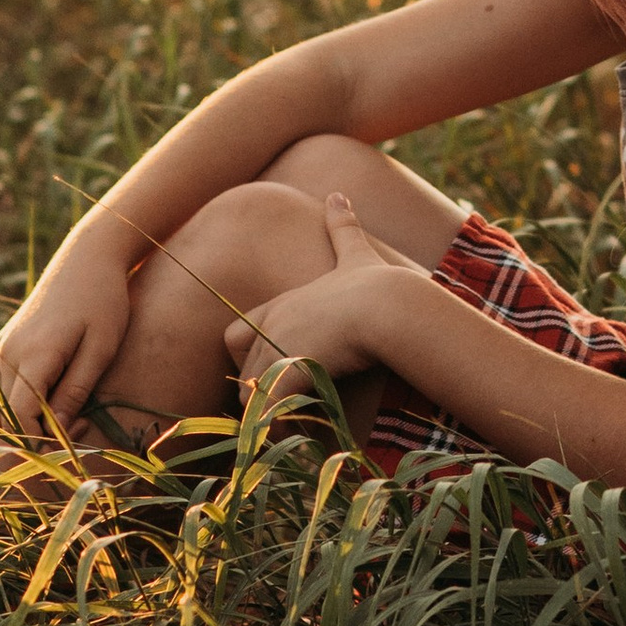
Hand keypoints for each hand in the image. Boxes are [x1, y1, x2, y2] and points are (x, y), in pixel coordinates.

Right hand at [0, 232, 134, 441]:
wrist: (86, 259)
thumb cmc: (104, 302)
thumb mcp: (100, 349)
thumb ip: (76, 390)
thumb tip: (56, 429)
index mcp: (33, 355)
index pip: (20, 418)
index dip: (46, 437)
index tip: (79, 429)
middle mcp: (7, 353)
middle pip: (6, 416)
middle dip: (38, 432)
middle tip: (79, 423)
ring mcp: (0, 348)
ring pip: (0, 405)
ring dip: (27, 419)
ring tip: (70, 409)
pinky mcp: (3, 344)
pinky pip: (0, 388)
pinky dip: (19, 402)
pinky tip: (52, 397)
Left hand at [238, 193, 415, 415]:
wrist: (389, 304)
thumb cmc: (376, 282)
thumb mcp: (354, 252)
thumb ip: (342, 226)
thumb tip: (338, 193)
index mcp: (281, 303)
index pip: (236, 336)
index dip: (250, 358)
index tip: (277, 372)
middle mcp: (272, 325)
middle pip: (244, 371)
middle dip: (259, 391)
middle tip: (287, 407)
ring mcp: (278, 348)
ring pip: (252, 392)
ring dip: (269, 411)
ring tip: (295, 424)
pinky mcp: (290, 371)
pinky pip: (270, 408)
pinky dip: (279, 424)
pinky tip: (302, 432)